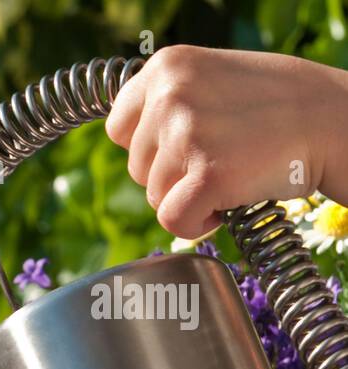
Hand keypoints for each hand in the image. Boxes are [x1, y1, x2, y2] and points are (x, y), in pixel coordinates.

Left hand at [105, 45, 347, 238]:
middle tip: (224, 156)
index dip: (152, 149)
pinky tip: (227, 202)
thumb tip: (127, 140)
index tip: (189, 146)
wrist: (335, 120)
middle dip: (173, 175)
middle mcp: (168, 95)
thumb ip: (167, 103)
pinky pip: (173, 221)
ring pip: (154, 197)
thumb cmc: (277, 107)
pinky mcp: (205, 175)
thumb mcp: (211, 81)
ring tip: (234, 170)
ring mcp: (186, 133)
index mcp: (165, 66)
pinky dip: (198, 225)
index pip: (118, 130)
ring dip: (190, 197)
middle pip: (136, 168)